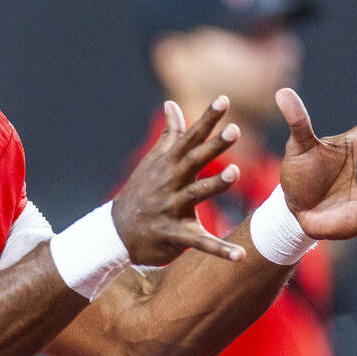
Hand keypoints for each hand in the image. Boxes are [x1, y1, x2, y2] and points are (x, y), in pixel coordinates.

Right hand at [112, 97, 243, 265]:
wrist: (115, 232)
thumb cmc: (141, 193)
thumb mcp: (153, 162)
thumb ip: (168, 134)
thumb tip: (172, 104)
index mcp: (168, 165)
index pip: (190, 138)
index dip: (207, 120)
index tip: (224, 100)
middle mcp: (170, 183)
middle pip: (194, 161)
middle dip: (214, 146)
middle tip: (235, 130)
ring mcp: (171, 208)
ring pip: (196, 194)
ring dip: (215, 184)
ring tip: (235, 173)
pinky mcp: (175, 235)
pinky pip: (201, 243)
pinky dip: (220, 250)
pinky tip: (240, 255)